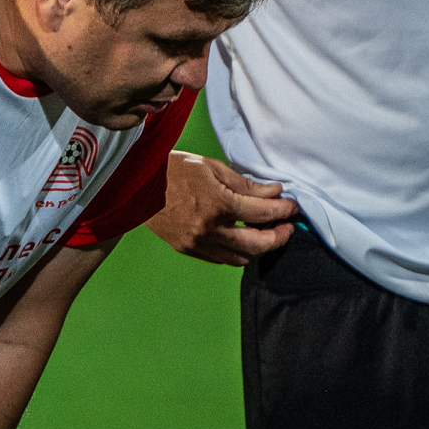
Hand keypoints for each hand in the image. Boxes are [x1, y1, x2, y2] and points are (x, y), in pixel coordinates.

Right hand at [150, 152, 298, 264]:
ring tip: (265, 233)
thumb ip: (246, 185)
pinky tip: (241, 238)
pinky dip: (236, 251)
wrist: (136, 185)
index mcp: (217, 204)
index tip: (292, 207)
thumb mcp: (212, 169)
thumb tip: (274, 193)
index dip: (283, 211)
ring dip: (258, 248)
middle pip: (257, 245)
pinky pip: (221, 259)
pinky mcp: (188, 249)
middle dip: (278, 238)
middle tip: (287, 228)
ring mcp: (197, 243)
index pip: (263, 213)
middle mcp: (209, 229)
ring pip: (241, 258)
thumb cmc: (173, 170)